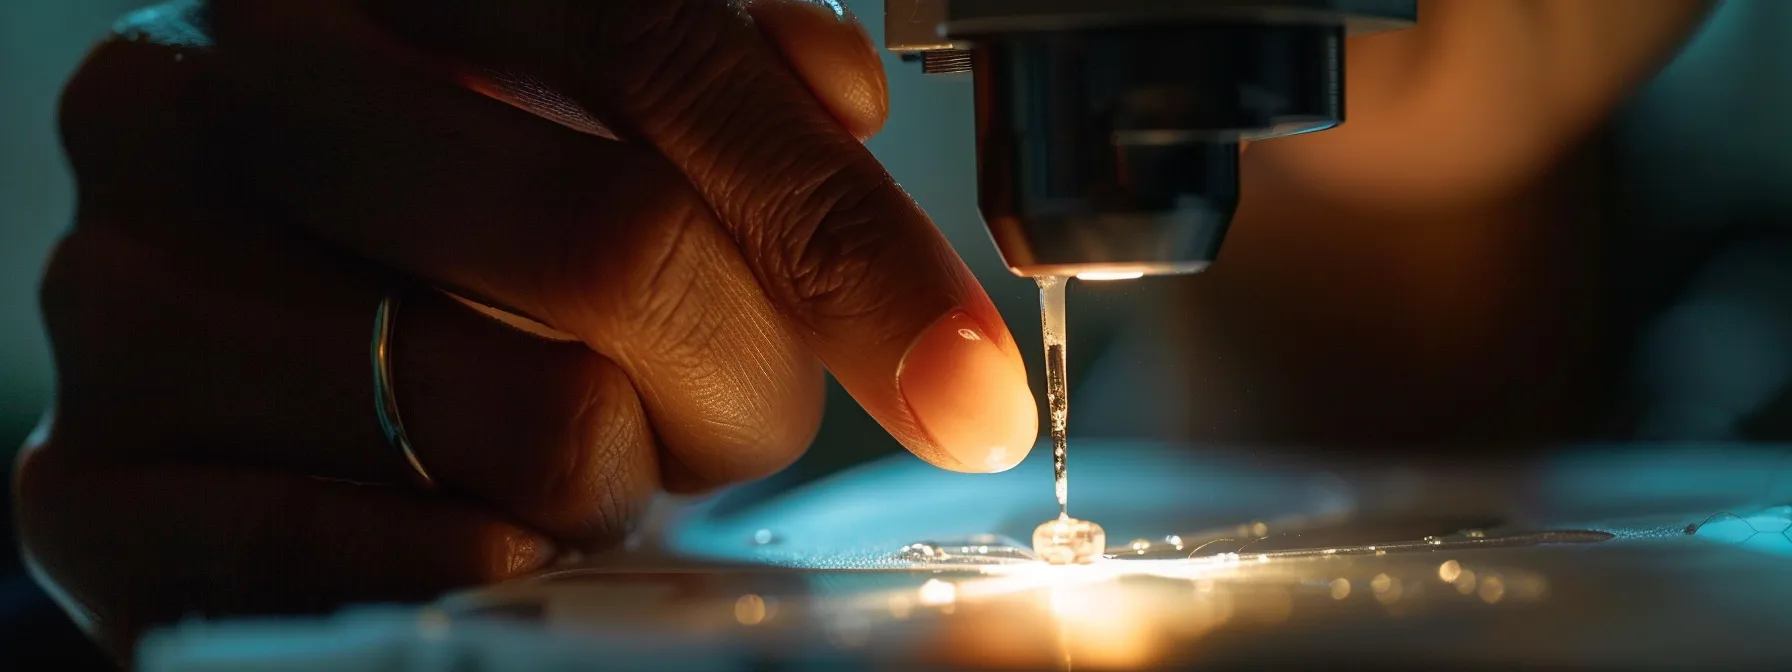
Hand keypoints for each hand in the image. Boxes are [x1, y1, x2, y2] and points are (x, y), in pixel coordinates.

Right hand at [18, 0, 1035, 654]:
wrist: (224, 349)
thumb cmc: (417, 218)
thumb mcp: (553, 97)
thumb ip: (705, 81)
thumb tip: (843, 102)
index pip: (651, 45)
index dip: (838, 223)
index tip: (966, 385)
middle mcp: (201, 100)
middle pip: (605, 235)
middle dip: (740, 371)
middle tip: (733, 412)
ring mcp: (125, 296)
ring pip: (515, 414)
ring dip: (611, 472)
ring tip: (565, 444)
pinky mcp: (90, 487)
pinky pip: (360, 554)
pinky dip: (485, 560)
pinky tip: (494, 525)